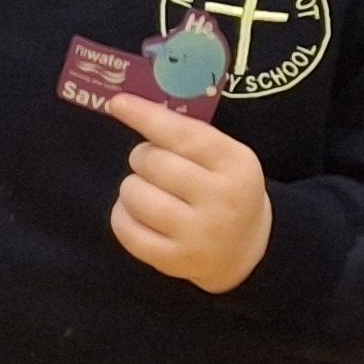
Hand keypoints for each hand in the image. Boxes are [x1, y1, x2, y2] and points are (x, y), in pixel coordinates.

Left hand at [103, 95, 272, 292]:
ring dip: (132, 188)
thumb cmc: (224, 190)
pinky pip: (125, 229)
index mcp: (235, 163)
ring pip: (133, 193)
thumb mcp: (223, 156)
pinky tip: (138, 215)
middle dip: (143, 159)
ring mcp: (198, 233)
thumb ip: (185, 134)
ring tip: (151, 192)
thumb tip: (126, 105)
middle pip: (151, 162)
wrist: (244, 248)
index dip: (146, 117)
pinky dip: (123, 216)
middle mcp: (221, 198)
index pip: (183, 134)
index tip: (118, 103)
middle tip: (158, 169)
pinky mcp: (174, 260)